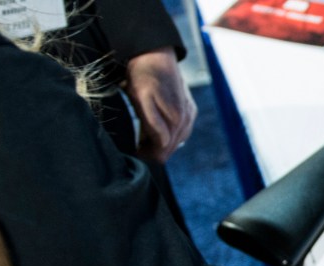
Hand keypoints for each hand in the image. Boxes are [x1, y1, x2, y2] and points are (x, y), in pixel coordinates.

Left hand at [124, 47, 197, 163]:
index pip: (162, 153)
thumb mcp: (141, 99)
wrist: (155, 53)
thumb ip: (153, 124)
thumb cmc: (144, 76)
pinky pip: (181, 130)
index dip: (146, 154)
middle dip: (153, 149)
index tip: (133, 148)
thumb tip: (163, 145)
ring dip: (160, 141)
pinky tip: (158, 126)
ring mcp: (189, 115)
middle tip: (136, 141)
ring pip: (176, 141)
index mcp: (175, 121)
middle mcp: (186, 121)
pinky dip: (169, 132)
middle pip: (169, 149)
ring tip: (144, 134)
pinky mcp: (190, 109)